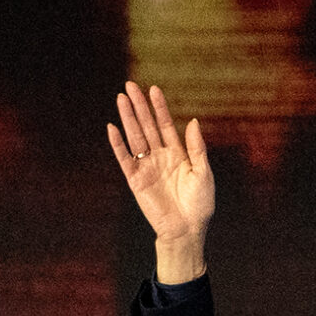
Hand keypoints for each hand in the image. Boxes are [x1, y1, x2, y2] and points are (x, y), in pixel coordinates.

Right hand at [106, 81, 212, 281]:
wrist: (187, 229)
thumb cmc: (199, 204)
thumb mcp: (203, 172)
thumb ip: (197, 147)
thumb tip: (193, 121)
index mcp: (177, 154)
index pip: (165, 125)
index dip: (159, 107)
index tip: (153, 89)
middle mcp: (160, 157)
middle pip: (147, 126)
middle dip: (139, 107)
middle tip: (130, 86)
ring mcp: (147, 167)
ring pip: (135, 137)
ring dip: (127, 118)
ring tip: (120, 98)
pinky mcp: (135, 180)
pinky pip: (124, 158)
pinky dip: (118, 144)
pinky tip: (112, 128)